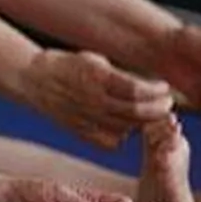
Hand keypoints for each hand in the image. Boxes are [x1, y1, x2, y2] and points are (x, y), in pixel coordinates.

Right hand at [18, 49, 172, 148]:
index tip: (164, 87)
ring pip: (127, 128)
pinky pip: (112, 141)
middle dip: (157, 109)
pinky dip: (124, 134)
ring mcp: (85, 118)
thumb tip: (151, 87)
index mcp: (95, 76)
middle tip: (167, 103)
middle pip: (136, 112)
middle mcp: (91, 99)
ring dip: (144, 121)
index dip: (156, 91)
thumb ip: (121, 75)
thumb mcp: (95, 60)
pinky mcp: (81, 132)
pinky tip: (126, 124)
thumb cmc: (68, 66)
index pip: (136, 90)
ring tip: (150, 112)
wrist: (34, 80)